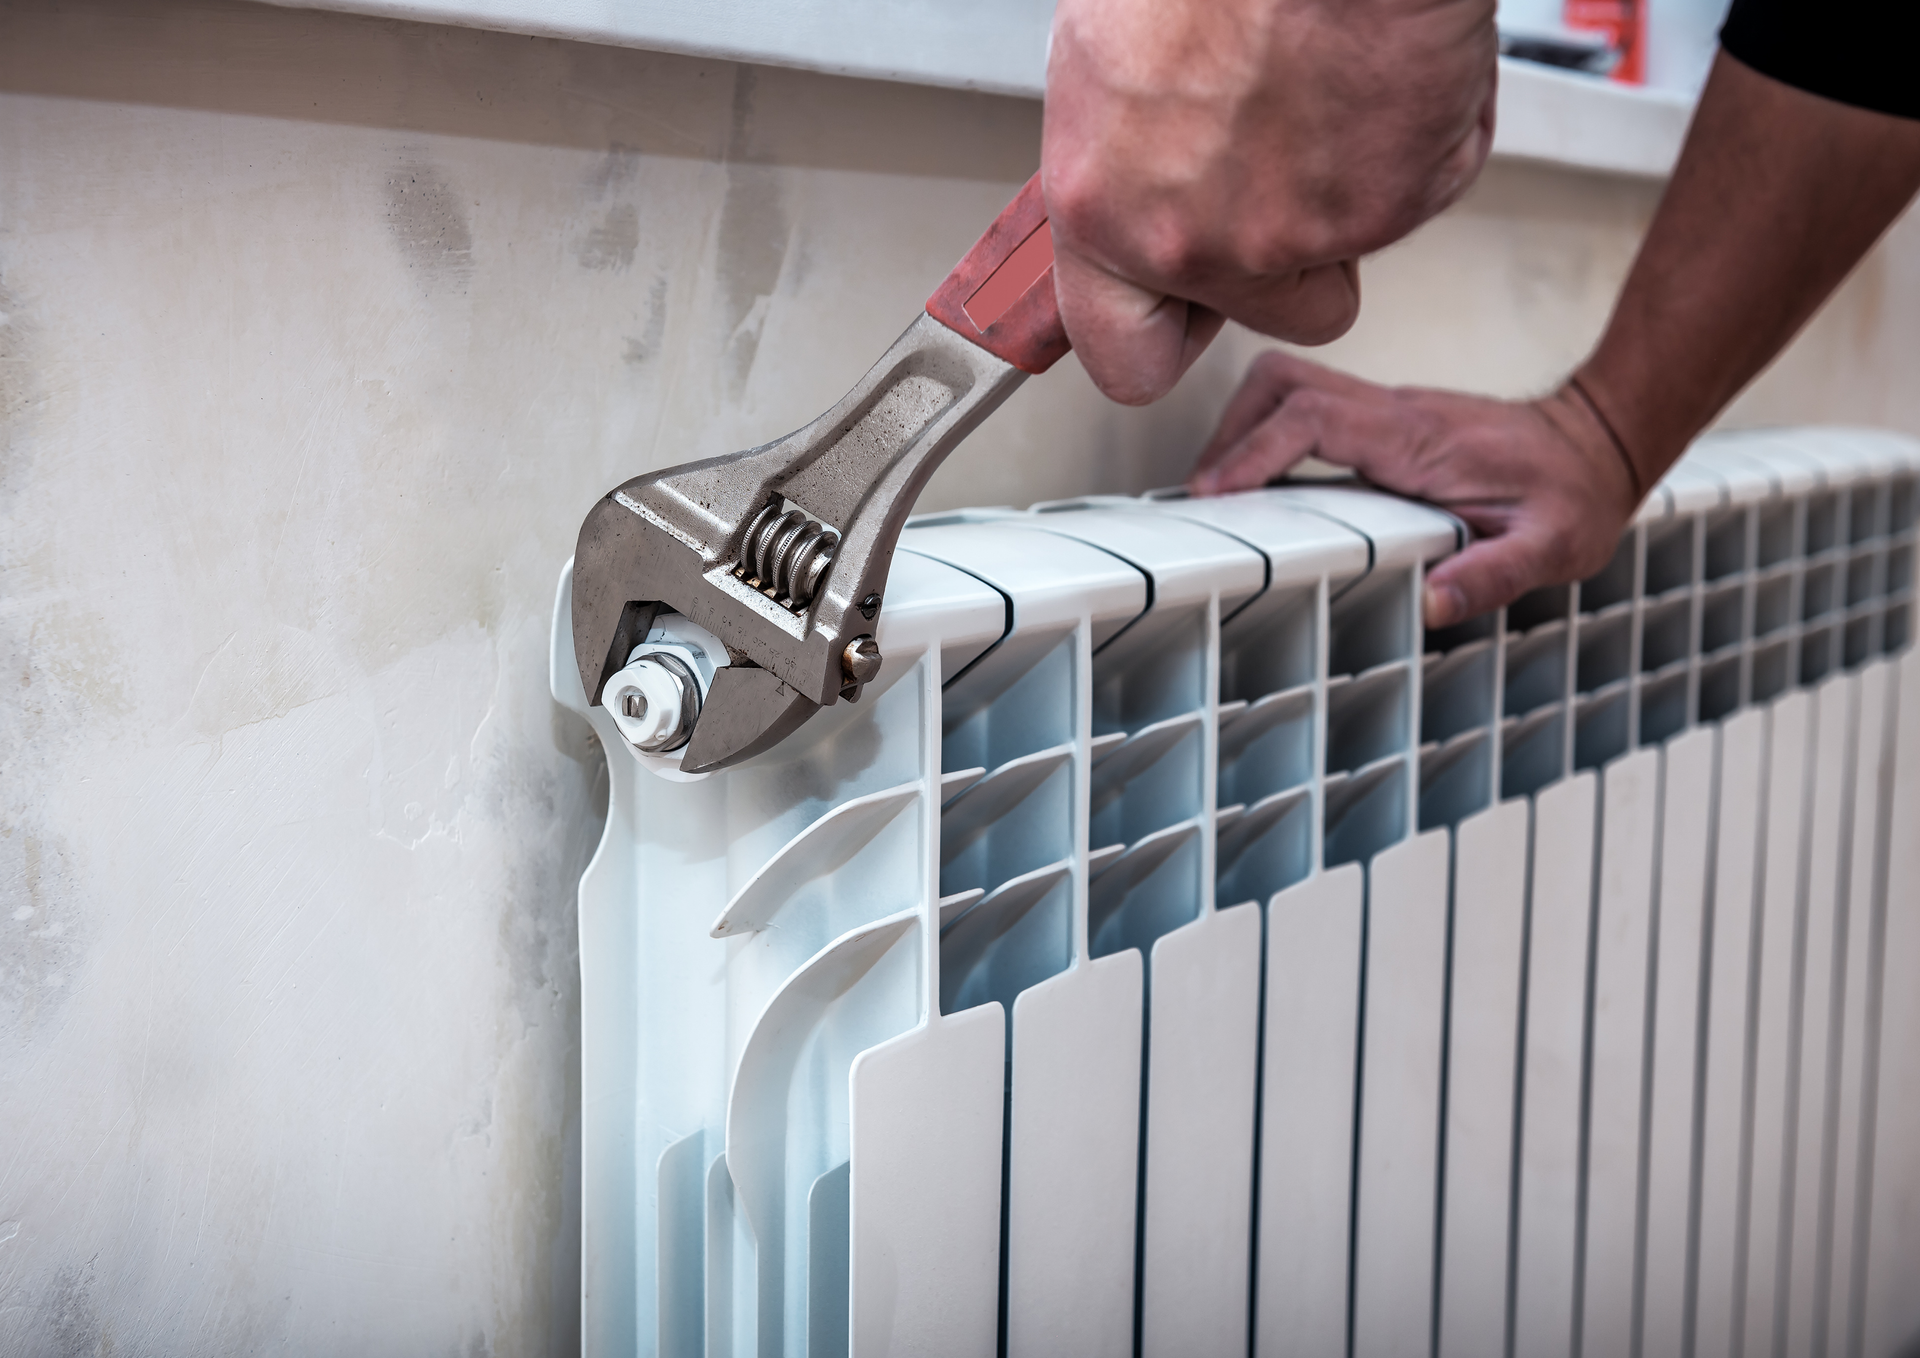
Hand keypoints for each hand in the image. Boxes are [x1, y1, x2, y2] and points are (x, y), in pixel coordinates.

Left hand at [1042, 0, 1497, 405]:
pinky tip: (1379, 72)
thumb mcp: (1108, 49)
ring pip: (1346, 253)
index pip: (1122, 354)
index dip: (1166, 334)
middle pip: (1265, 315)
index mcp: (1102, 208)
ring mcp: (1295, 235)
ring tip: (1332, 93)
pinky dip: (1409, 139)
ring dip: (1350, 194)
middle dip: (1283, 279)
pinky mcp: (1390, 207)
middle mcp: (1190, 242)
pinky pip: (1411, 193)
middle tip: (1287, 198)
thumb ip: (1124, 147)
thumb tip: (1137, 168)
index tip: (1180, 317)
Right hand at [1187, 352, 1639, 626]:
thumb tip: (1434, 603)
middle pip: (1281, 382)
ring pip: (1288, 387)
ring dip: (1243, 429)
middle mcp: (1393, 413)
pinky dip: (1270, 439)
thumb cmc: (1576, 494)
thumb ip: (1495, 574)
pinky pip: (1308, 411)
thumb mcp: (1554, 545)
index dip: (1253, 450)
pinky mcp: (1384, 423)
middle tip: (1207, 495)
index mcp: (1418, 437)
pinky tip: (1266, 491)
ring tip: (1224, 494)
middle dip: (1230, 430)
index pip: (1312, 418)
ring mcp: (1386, 412)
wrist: (1602, 444)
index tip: (1215, 493)